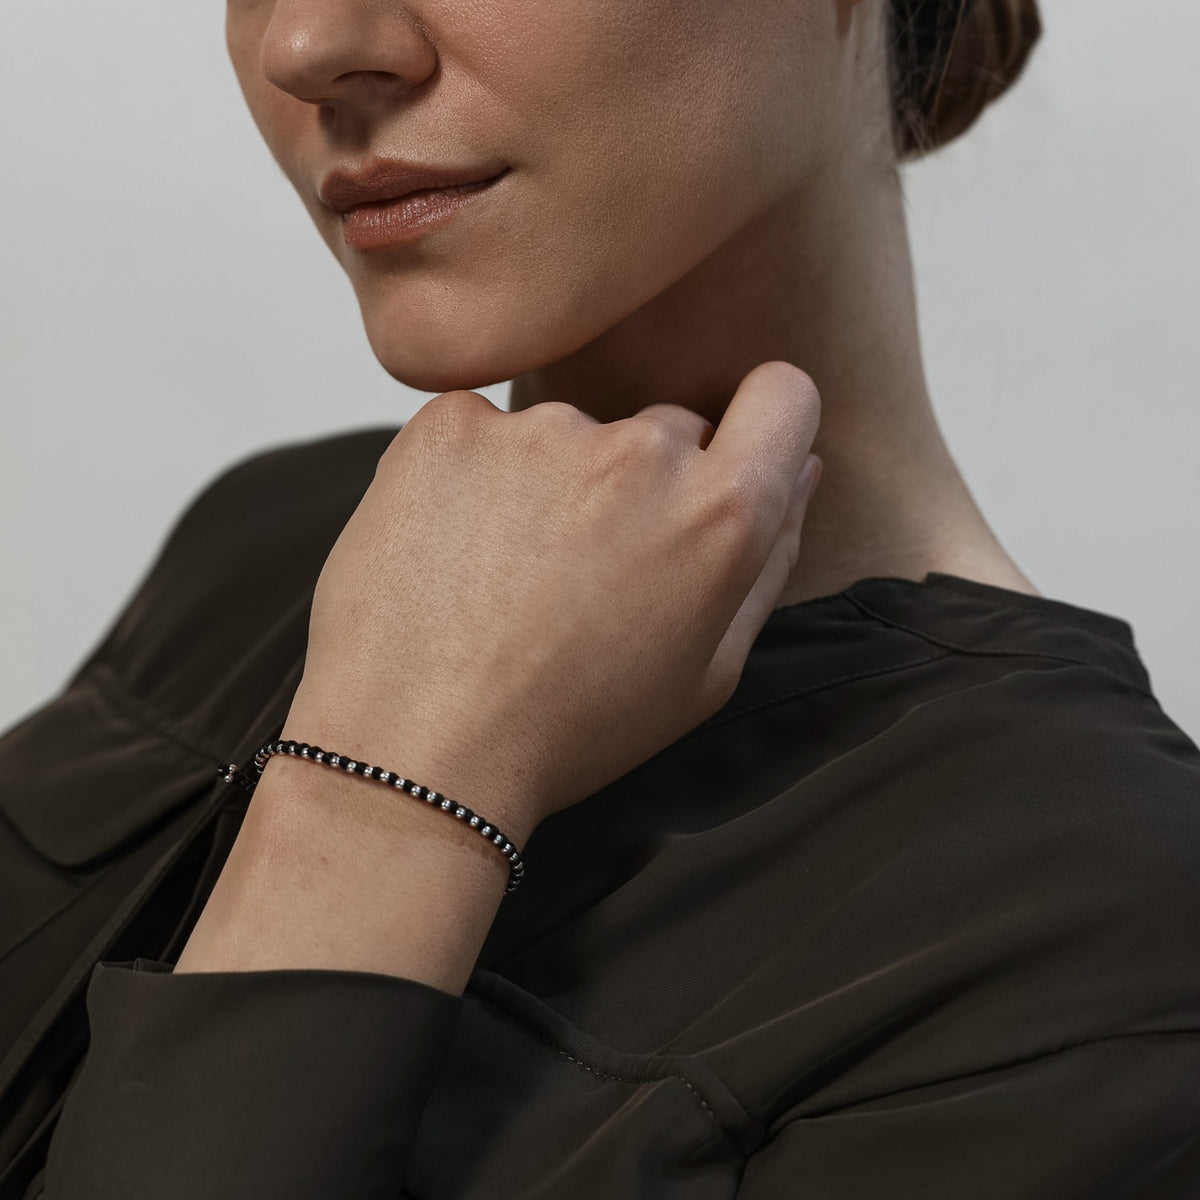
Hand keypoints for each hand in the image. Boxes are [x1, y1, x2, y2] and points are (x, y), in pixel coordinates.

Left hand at [282, 360, 821, 844]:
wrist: (416, 753)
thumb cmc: (566, 730)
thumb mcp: (703, 675)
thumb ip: (771, 559)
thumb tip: (801, 469)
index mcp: (720, 514)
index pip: (783, 396)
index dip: (762, 419)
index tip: (728, 454)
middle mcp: (641, 452)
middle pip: (666, 427)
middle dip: (641, 483)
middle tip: (584, 571)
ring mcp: (540, 430)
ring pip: (568, 433)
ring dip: (549, 483)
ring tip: (504, 579)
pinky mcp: (451, 426)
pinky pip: (481, 428)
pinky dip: (472, 475)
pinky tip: (452, 551)